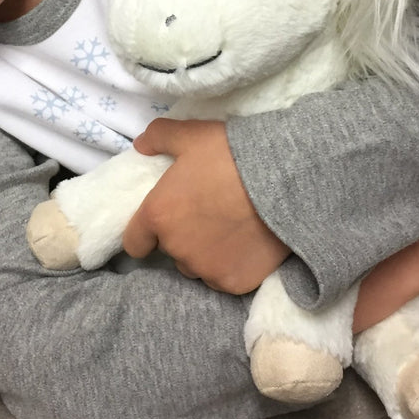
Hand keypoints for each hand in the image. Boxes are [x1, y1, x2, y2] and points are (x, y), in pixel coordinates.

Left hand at [121, 118, 289, 293]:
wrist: (284, 179)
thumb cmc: (231, 154)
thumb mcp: (191, 135)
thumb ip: (159, 138)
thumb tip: (140, 145)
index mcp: (158, 215)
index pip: (134, 242)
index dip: (146, 232)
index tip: (166, 220)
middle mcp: (176, 248)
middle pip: (171, 252)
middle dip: (184, 236)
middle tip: (208, 214)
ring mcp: (206, 269)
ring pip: (198, 266)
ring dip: (206, 253)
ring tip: (230, 228)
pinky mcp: (234, 283)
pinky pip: (224, 278)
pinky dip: (232, 265)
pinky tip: (248, 243)